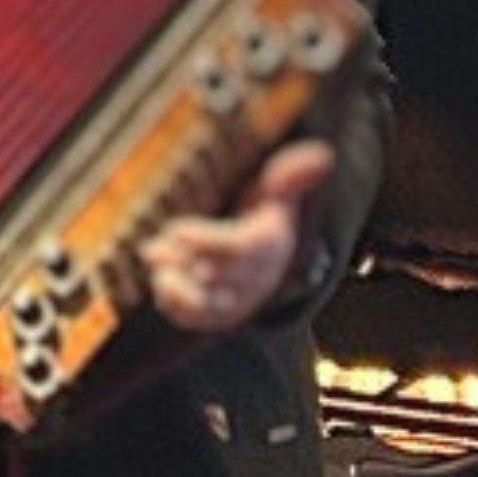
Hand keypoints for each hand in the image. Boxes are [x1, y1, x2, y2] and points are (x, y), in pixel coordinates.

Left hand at [136, 144, 334, 334]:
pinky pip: (196, 320)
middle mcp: (256, 279)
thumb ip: (292, 176)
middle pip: (218, 276)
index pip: (240, 249)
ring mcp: (239, 301)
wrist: (269, 261)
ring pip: (205, 304)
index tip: (176, 230)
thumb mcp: (279, 194)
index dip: (206, 242)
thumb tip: (322, 155)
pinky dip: (173, 304)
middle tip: (155, 246)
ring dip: (174, 286)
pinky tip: (161, 281)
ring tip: (155, 262)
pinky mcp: (220, 317)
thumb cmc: (266, 218)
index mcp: (270, 245)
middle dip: (181, 261)